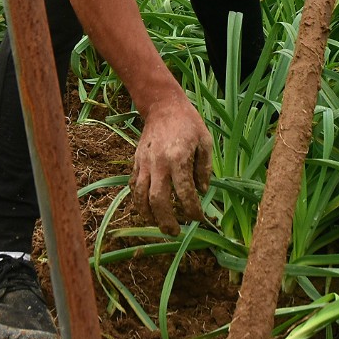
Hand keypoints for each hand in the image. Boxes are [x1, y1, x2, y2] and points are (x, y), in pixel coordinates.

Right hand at [129, 98, 212, 234]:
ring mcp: (144, 163)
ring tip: (158, 225)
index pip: (184, 193)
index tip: (199, 218)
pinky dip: (138, 200)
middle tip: (175, 232)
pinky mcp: (136, 162)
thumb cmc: (188, 123)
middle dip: (166, 220)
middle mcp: (158, 164)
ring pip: (140, 196)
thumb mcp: (205, 141)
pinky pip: (134, 185)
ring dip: (148, 215)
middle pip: (158, 200)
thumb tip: (202, 192)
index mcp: (178, 159)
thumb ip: (205, 169)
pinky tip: (147, 208)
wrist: (163, 106)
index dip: (192, 210)